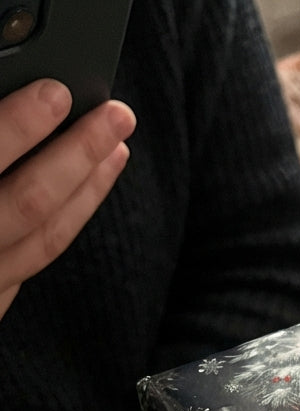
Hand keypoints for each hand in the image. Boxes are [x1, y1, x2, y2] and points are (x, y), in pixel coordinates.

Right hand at [0, 79, 135, 318]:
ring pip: (46, 237)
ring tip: (117, 148)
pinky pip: (36, 260)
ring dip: (88, 189)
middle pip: (32, 201)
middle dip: (78, 154)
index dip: (18, 127)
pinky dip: (66, 221)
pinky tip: (85, 194)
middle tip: (119, 116)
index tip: (57, 92)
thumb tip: (5, 97)